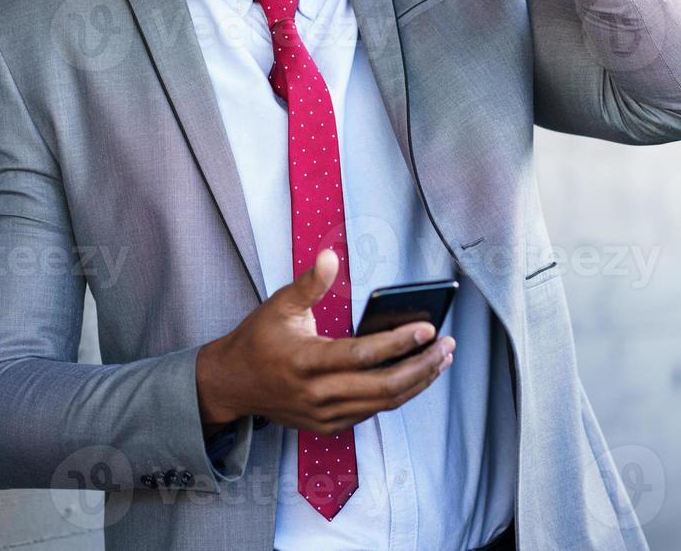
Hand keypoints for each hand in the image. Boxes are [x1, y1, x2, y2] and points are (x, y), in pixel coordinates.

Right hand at [196, 248, 454, 436]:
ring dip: (417, 382)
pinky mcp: (327, 425)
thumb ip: (310, 283)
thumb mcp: (279, 305)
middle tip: (448, 346)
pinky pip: (372, 412)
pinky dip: (397, 395)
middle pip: (383, 387)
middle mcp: (317, 393)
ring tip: (442, 360)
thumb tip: (331, 256)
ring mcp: (323, 414)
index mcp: (306, 361)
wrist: (232, 384)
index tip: (429, 328)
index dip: (399, 343)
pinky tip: (416, 376)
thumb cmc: (258, 339)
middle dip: (422, 366)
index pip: (362, 355)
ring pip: (383, 403)